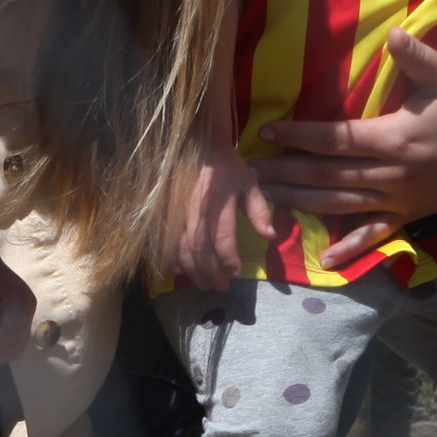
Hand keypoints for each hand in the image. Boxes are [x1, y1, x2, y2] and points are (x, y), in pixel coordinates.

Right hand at [175, 146, 280, 287]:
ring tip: (204, 285)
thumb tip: (270, 236)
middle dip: (210, 273)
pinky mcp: (167, 215)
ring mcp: (178, 214)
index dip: (228, 260)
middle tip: (220, 287)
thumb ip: (259, 210)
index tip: (236, 272)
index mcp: (219, 204)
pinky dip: (172, 259)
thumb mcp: (249, 183)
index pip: (222, 239)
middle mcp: (196, 212)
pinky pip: (166, 242)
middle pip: (200, 251)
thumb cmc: (228, 168)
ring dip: (192, 271)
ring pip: (181, 250)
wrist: (201, 148)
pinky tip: (180, 271)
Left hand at [254, 30, 436, 268]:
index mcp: (395, 139)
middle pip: (329, 176)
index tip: (267, 133)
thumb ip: (417, 57)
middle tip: (251, 171)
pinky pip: (375, 234)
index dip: (299, 136)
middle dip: (287, 172)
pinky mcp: (407, 215)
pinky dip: (350, 248)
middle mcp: (392, 174)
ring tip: (268, 196)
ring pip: (341, 204)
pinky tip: (325, 258)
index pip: (336, 139)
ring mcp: (398, 199)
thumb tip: (394, 33)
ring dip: (302, 201)